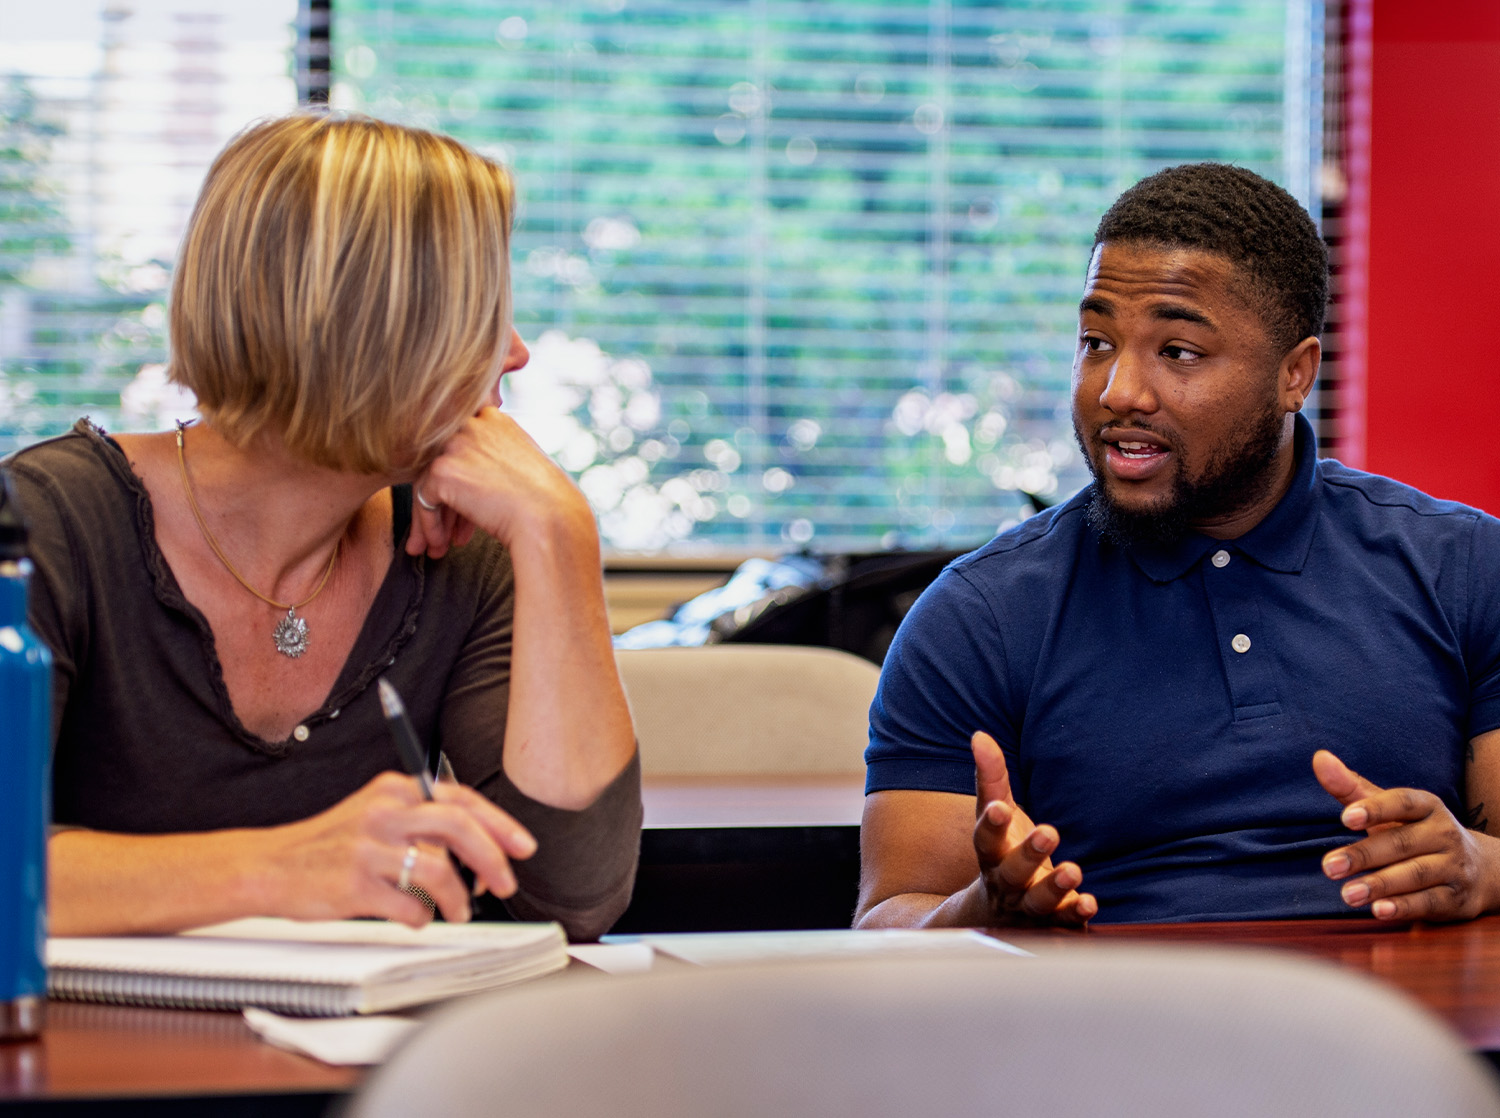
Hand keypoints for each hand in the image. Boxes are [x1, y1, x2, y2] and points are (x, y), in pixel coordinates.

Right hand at [256, 771, 537, 926]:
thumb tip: (481, 851)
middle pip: (459, 827)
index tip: (523, 848)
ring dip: (458, 898)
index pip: (462, 800)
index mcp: (395, 789)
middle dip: (492, 860)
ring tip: (458, 913)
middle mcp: (384, 811)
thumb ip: (422, 822)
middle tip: (503, 885)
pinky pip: (409, 904)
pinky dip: (422, 917)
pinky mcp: (354, 883)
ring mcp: (368, 847)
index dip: (500, 825)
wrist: (270, 867)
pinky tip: (416, 918)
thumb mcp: (377, 815)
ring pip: (439, 869)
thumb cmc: (331, 846)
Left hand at [407, 407, 592, 558]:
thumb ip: (495, 462)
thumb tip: (472, 481)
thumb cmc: (548, 502)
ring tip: (435, 547)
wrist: (550, 519)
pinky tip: (440, 544)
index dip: (463, 484)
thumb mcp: (522, 468)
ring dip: (432, 518)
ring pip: (428, 483)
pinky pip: (424, 500)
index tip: (469, 511)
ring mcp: (455, 444)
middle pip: (443, 465)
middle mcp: (472, 424)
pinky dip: (428, 525)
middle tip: (444, 534)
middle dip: (444, 504)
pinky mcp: (442, 470)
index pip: (463, 449)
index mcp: (494, 420)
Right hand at [969, 731, 1095, 924]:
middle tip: (1049, 832)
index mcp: (991, 854)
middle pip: (1011, 873)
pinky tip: (1088, 902)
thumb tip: (979, 736)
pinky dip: (1075, 914)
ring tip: (1073, 871)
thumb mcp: (995, 816)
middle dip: (1028, 854)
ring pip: (1037, 902)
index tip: (999, 808)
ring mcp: (1028, 908)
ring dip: (1054, 888)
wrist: (997, 916)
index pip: (985, 840)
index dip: (991, 825)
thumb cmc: (1002, 853)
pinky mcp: (1053, 924)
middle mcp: (1006, 884)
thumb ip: (991, 779)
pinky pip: (1063, 924)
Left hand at [1314, 749, 1499, 921]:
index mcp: (1427, 807)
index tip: (1345, 817)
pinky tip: (1378, 910)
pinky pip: (1429, 902)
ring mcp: (1452, 867)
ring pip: (1415, 874)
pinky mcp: (1455, 899)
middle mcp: (1444, 834)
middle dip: (1363, 855)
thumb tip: (1319, 758)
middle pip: (1402, 843)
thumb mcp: (1388, 809)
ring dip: (1380, 884)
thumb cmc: (1415, 832)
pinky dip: (1404, 908)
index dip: (1376, 808)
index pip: (1403, 803)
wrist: (1479, 869)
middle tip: (1328, 867)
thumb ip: (1351, 788)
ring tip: (1347, 893)